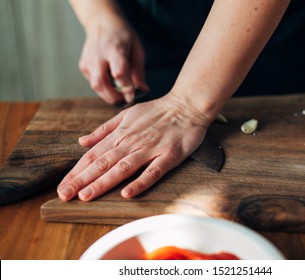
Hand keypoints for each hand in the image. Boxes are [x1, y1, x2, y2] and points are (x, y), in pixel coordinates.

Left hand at [57, 94, 208, 200]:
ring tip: (86, 196)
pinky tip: (127, 193)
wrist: (187, 105)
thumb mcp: (126, 114)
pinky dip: (140, 182)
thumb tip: (82, 141)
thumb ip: (104, 129)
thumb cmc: (157, 111)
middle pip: (102, 163)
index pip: (93, 155)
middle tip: (65, 195)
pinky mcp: (168, 156)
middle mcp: (131, 142)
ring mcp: (150, 150)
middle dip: (82, 180)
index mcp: (120, 134)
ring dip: (103, 182)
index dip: (76, 171)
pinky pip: (152, 171)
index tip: (62, 187)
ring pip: (122, 168)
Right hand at [79, 17, 148, 103]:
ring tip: (119, 94)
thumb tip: (143, 89)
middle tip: (125, 100)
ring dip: (108, 95)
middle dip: (114, 96)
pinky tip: (110, 84)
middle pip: (102, 83)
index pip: (119, 73)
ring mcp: (88, 61)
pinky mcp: (84, 66)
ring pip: (95, 86)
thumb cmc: (122, 35)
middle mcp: (98, 56)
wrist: (102, 22)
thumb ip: (139, 71)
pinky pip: (93, 83)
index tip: (132, 97)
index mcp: (114, 50)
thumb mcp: (137, 49)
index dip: (126, 88)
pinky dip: (102, 88)